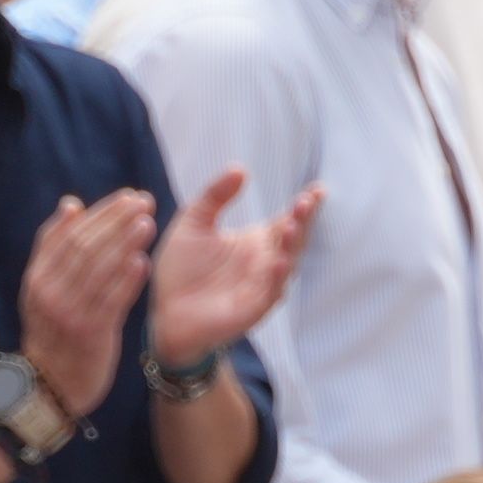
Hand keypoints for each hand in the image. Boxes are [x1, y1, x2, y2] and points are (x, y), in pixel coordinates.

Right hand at [15, 189, 156, 412]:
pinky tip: (143, 262)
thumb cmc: (54, 330)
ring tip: (147, 223)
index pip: (70, 235)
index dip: (101, 213)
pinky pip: (111, 302)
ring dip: (125, 244)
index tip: (127, 197)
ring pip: (99, 271)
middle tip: (144, 201)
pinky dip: (127, 280)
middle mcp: (51, 293)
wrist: (49, 385)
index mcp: (38, 277)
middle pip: (85, 247)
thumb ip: (55, 246)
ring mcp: (70, 314)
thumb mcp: (43, 288)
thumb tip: (72, 203)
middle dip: (117, 221)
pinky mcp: (91, 335)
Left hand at [145, 166, 320, 379]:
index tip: (319, 189)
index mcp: (257, 242)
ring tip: (290, 226)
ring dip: (291, 246)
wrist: (164, 313)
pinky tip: (279, 262)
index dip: (305, 206)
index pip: (287, 220)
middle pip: (293, 239)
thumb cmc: (181, 270)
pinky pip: (270, 293)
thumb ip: (215, 196)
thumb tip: (241, 168)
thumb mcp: (193, 222)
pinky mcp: (252, 310)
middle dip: (302, 221)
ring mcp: (261, 287)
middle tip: (305, 202)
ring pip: (286, 264)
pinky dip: (276, 278)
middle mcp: (266, 264)